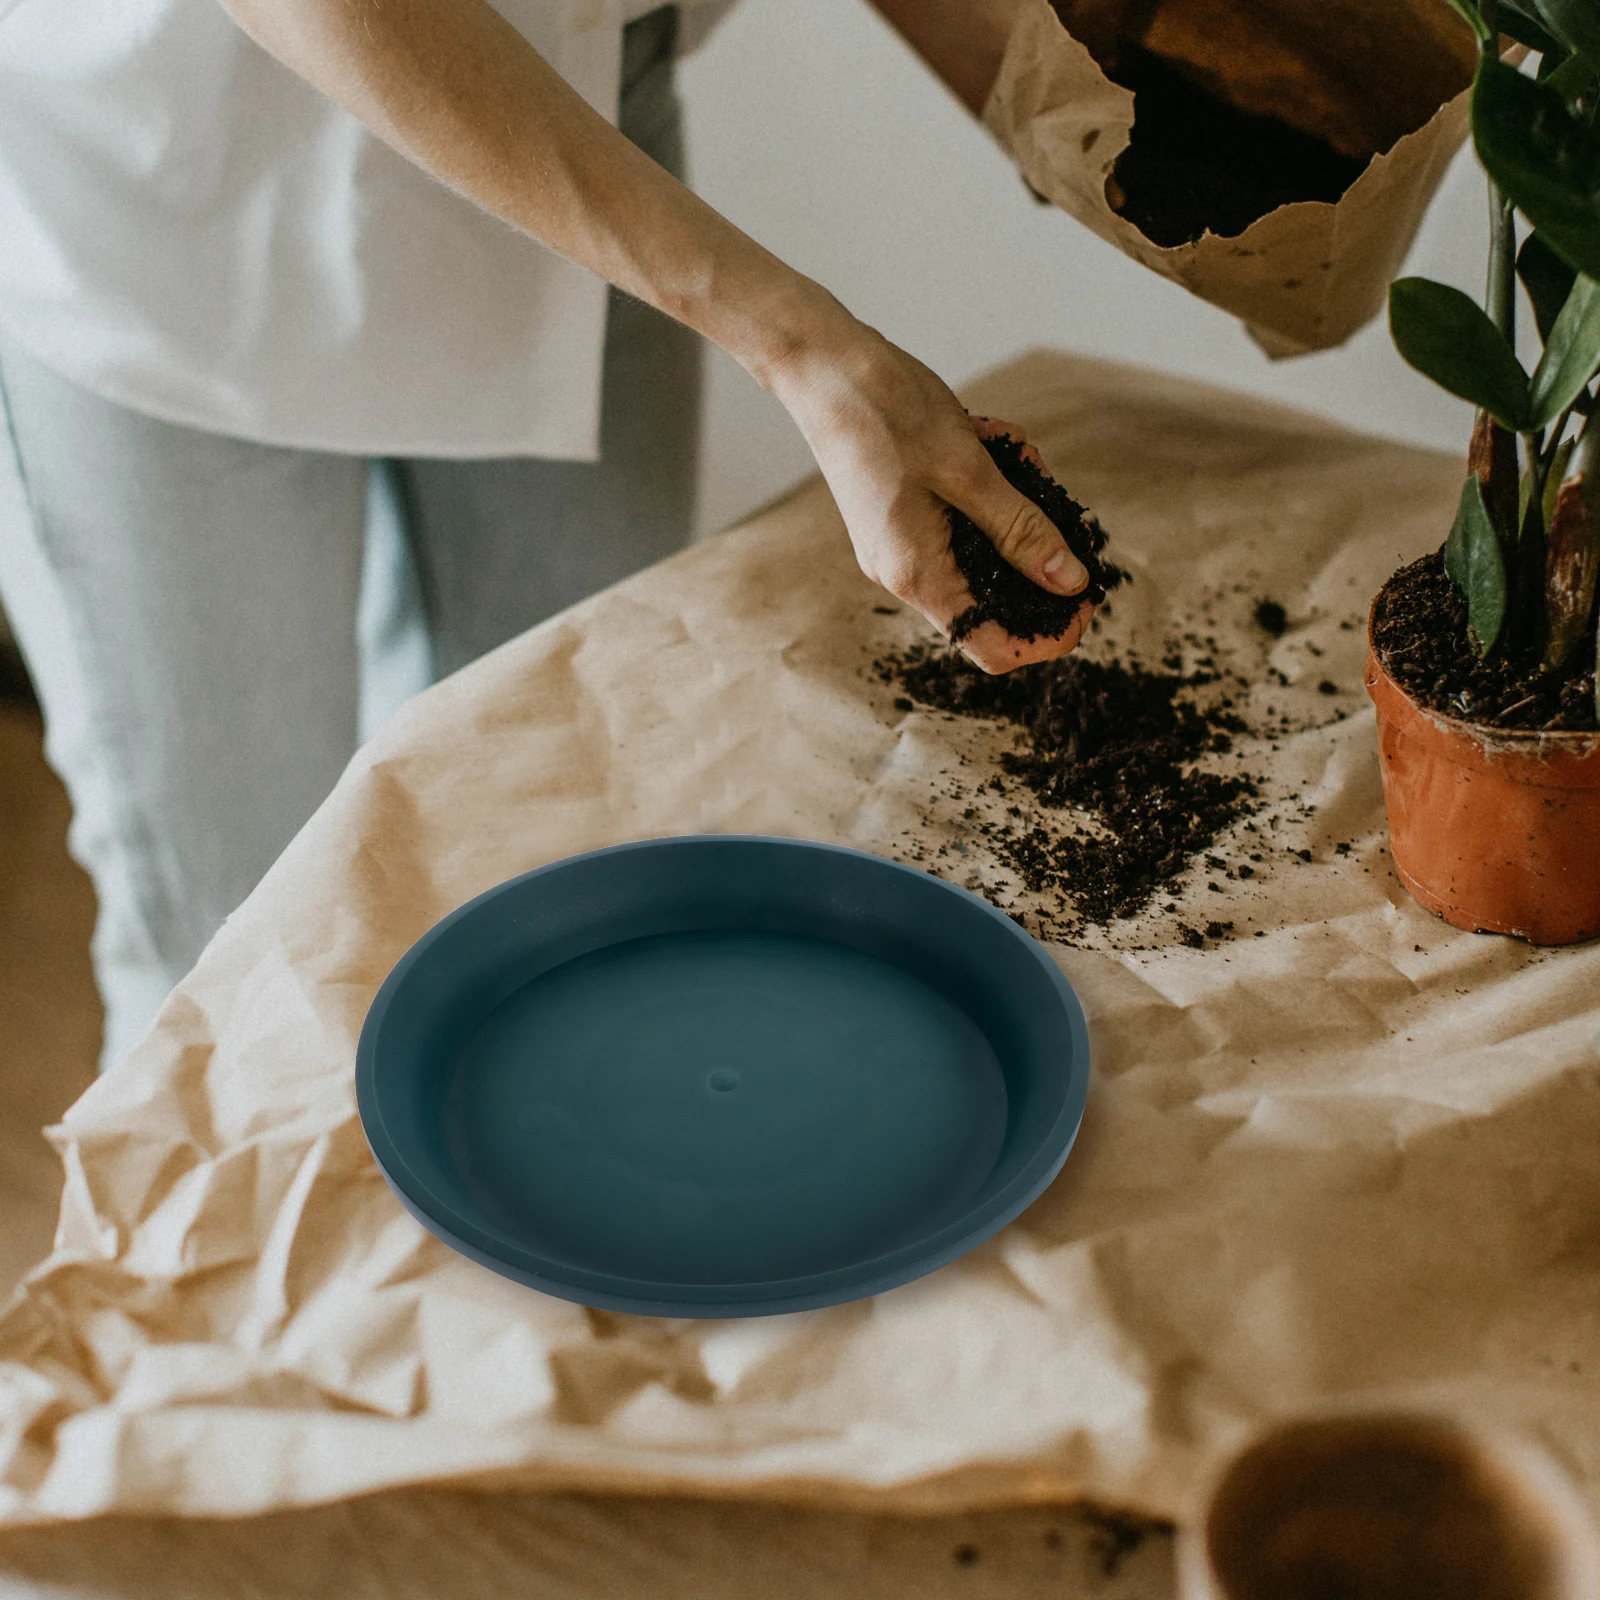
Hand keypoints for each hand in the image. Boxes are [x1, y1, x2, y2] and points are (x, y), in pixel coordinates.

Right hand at [765, 306, 1095, 672]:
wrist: (823, 366)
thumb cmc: (887, 411)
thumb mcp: (970, 470)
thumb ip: (1021, 530)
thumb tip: (1071, 582)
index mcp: (916, 574)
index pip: (992, 646)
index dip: (1047, 635)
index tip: (1087, 596)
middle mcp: (904, 573)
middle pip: (992, 603)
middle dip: (1036, 554)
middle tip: (1061, 504)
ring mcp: (900, 547)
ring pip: (983, 552)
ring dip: (1014, 507)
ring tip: (1015, 449)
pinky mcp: (902, 519)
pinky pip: (962, 522)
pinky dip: (988, 487)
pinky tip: (990, 440)